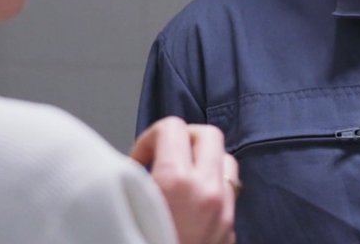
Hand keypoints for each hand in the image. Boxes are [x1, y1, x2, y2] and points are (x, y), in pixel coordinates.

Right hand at [131, 116, 237, 243]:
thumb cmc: (142, 243)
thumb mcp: (128, 204)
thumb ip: (134, 175)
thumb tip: (135, 163)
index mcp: (177, 181)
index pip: (173, 127)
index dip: (150, 137)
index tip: (139, 158)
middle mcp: (208, 191)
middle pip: (209, 134)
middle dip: (183, 139)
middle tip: (163, 158)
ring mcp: (225, 212)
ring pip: (226, 161)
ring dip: (203, 162)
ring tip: (180, 181)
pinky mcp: (231, 231)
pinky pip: (228, 194)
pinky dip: (211, 190)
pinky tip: (191, 206)